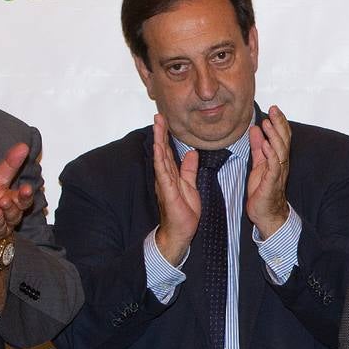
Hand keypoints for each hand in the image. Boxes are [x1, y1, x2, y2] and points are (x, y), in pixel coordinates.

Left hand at [0, 143, 35, 264]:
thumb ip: (10, 165)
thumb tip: (23, 145)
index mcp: (12, 203)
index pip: (23, 200)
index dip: (25, 196)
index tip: (25, 189)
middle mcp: (7, 218)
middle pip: (13, 214)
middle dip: (10, 208)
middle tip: (5, 201)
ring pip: (0, 226)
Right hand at [151, 113, 200, 265]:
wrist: (181, 231)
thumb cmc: (183, 212)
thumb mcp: (190, 185)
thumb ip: (189, 169)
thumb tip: (192, 153)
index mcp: (172, 175)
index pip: (168, 151)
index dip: (166, 136)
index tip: (165, 120)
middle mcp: (166, 176)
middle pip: (162, 151)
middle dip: (160, 133)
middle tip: (158, 116)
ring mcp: (165, 183)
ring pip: (161, 158)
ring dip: (159, 141)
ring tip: (157, 126)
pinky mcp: (168, 191)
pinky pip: (163, 173)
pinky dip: (160, 159)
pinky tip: (159, 148)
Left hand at [247, 105, 291, 238]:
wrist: (266, 214)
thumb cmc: (262, 190)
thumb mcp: (258, 164)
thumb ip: (257, 147)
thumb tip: (254, 129)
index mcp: (278, 158)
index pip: (282, 136)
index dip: (279, 122)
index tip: (274, 108)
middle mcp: (281, 164)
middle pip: (283, 140)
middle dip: (279, 124)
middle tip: (274, 109)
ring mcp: (278, 173)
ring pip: (280, 151)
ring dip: (274, 136)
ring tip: (267, 123)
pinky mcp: (272, 183)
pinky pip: (273, 167)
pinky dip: (270, 155)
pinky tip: (265, 144)